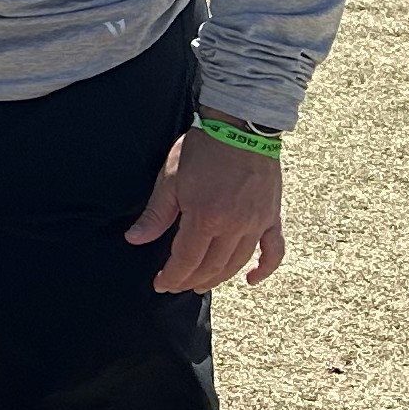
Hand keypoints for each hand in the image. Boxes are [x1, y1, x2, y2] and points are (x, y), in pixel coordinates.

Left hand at [125, 123, 284, 294]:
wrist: (240, 125)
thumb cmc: (202, 149)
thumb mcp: (170, 179)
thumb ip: (156, 214)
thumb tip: (135, 239)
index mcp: (205, 217)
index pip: (186, 261)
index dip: (172, 276)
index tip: (161, 283)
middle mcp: (234, 226)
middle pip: (212, 267)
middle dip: (191, 280)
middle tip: (177, 285)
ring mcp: (257, 223)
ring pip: (238, 262)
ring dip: (218, 277)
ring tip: (201, 283)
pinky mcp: (272, 216)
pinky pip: (274, 250)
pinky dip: (264, 269)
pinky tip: (250, 279)